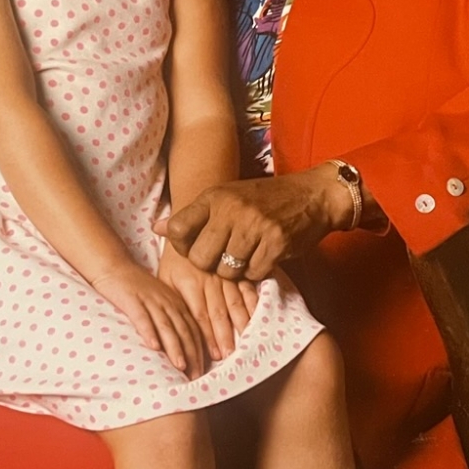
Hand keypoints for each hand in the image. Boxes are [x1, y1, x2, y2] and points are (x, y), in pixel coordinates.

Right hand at [92, 261, 209, 377]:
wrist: (114, 267)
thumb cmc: (136, 288)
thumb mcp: (159, 301)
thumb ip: (170, 319)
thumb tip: (180, 347)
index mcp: (176, 303)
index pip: (193, 329)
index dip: (200, 351)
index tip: (203, 371)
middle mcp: (167, 302)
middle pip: (184, 330)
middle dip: (192, 354)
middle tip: (196, 376)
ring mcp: (149, 300)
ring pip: (166, 326)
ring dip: (175, 347)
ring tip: (181, 366)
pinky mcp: (131, 300)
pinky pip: (142, 317)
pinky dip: (149, 332)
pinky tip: (153, 347)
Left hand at [158, 240, 258, 361]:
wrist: (192, 224)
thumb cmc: (175, 256)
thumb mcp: (164, 275)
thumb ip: (169, 299)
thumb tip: (165, 326)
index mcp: (191, 282)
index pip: (199, 315)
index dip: (207, 335)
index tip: (214, 354)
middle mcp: (211, 279)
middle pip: (219, 312)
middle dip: (226, 336)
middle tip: (231, 355)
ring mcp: (227, 273)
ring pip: (236, 302)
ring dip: (241, 323)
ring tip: (247, 341)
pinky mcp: (238, 268)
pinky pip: (249, 287)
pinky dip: (255, 304)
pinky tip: (260, 317)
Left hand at [163, 163, 356, 280]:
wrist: (313, 195)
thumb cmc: (265, 199)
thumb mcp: (227, 197)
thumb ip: (194, 215)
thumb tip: (155, 228)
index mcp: (215, 197)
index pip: (178, 229)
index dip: (182, 247)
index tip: (196, 247)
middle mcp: (231, 209)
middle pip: (201, 258)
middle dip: (210, 266)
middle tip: (224, 258)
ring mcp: (255, 226)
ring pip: (226, 270)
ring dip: (235, 271)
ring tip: (246, 255)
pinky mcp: (276, 243)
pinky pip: (253, 273)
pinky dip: (257, 271)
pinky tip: (264, 256)